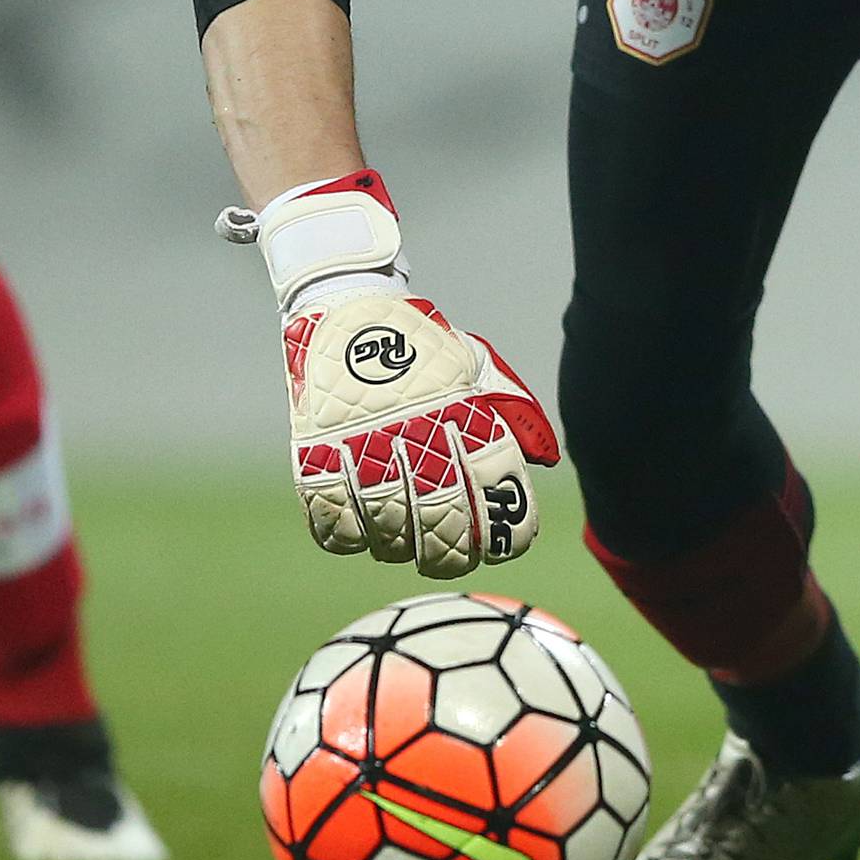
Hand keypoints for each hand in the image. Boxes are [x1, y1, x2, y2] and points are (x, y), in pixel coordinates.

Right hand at [220, 171, 559, 578]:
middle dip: (453, 554)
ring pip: (387, 527)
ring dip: (399, 547)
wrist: (345, 301)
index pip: (496, 489)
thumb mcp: (475, 363)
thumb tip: (545, 461)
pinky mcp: (315, 447)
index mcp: (460, 409)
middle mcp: (414, 429)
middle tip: (453, 559)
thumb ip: (513, 411)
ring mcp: (361, 440)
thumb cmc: (420, 343)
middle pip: (442, 521)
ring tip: (404, 545)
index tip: (502, 546)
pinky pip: (330, 516)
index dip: (506, 531)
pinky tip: (361, 534)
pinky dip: (346, 537)